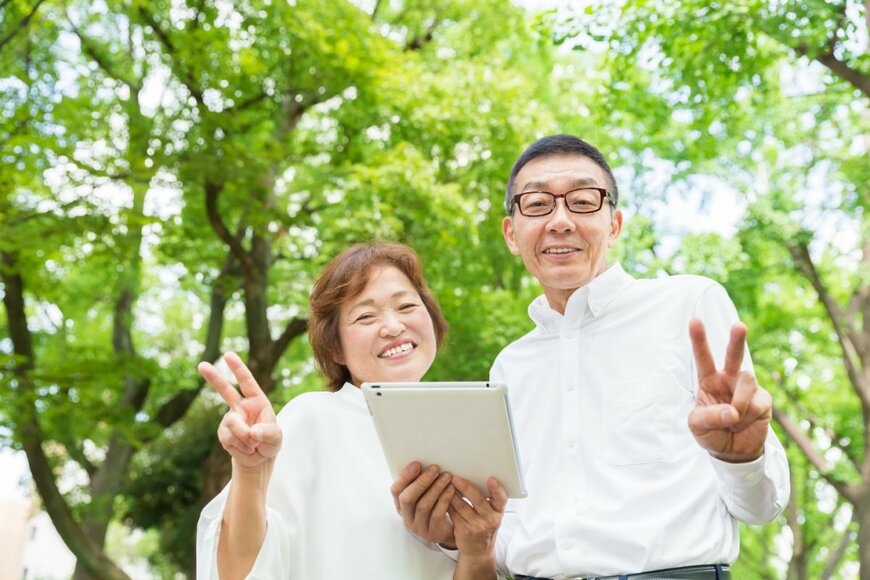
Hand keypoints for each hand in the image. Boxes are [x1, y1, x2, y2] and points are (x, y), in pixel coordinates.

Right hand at [198, 352, 282, 469]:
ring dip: (244, 437)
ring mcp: (230, 419)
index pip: (247, 381)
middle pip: (225, 390)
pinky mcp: (223, 433)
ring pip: (232, 423)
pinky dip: (239, 446)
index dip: (238, 368)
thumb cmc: (270, 442)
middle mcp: (241, 406)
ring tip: (253, 445)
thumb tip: (252, 432)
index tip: (228, 354)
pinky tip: (245, 448)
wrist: (259, 459)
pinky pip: (228, 438)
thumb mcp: (276, 437)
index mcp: (257, 400)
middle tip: (201, 365)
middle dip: (213, 377)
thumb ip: (267, 433)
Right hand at [390, 462, 455, 546]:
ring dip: (435, 488)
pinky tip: (451, 489)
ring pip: (423, 506)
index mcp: (400, 504)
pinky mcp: (432, 532)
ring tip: (446, 476)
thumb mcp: (422, 496)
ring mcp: (418, 526)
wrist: (444, 531)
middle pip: (408, 498)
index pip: (396, 490)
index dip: (405, 477)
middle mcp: (406, 516)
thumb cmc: (432, 506)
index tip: (417, 464)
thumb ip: (419, 483)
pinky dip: (444, 500)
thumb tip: (425, 462)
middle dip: (421, 481)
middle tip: (435, 468)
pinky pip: (437, 514)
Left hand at [449, 477, 506, 577]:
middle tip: (455, 477)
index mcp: (498, 512)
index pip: (501, 499)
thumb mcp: (491, 514)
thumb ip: (487, 500)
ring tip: (444, 482)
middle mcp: (490, 520)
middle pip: (478, 501)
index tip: (491, 479)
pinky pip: (453, 513)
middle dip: (466, 488)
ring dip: (452, 493)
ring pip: (462, 506)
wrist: (478, 550)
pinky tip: (441, 495)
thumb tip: (472, 476)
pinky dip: (447, 503)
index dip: (497, 489)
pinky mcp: (463, 530)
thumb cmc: (484, 525)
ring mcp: (477, 526)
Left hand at [688, 319, 771, 462]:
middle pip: (734, 355)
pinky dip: (748, 415)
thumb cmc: (711, 433)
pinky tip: (744, 423)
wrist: (733, 451)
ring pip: (747, 381)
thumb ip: (709, 417)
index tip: (694, 320)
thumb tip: (732, 412)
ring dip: (738, 404)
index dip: (699, 339)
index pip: (703, 357)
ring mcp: (747, 388)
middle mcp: (728, 379)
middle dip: (736, 340)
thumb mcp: (697, 427)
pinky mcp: (763, 399)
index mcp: (708, 380)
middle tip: (739, 326)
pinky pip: (756, 402)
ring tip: (733, 421)